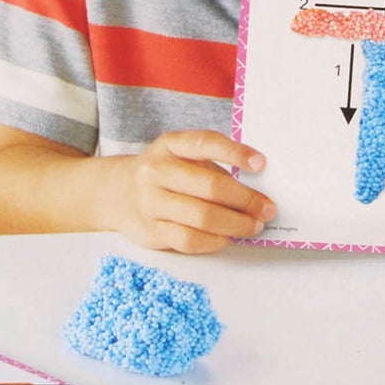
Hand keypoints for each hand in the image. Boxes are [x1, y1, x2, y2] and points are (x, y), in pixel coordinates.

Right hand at [103, 130, 274, 254]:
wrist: (117, 193)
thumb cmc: (166, 173)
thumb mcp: (182, 157)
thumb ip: (212, 165)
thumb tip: (257, 188)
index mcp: (170, 144)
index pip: (205, 143)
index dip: (235, 153)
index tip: (261, 163)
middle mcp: (157, 170)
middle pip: (209, 186)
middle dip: (245, 200)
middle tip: (267, 208)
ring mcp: (151, 201)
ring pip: (201, 217)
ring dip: (235, 224)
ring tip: (254, 226)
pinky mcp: (151, 229)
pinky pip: (188, 239)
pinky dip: (215, 241)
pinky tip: (229, 238)